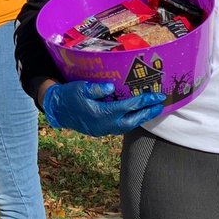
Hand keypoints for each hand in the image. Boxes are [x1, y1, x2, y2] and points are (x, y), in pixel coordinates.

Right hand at [42, 80, 165, 135]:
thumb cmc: (69, 96)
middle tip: (161, 105)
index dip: (144, 101)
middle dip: (148, 113)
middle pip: (132, 121)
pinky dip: (131, 121)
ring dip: (141, 118)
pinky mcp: (100, 131)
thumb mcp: (80, 88)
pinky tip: (136, 115)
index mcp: (101, 113)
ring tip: (152, 110)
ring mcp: (103, 130)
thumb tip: (111, 87)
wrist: (56, 109)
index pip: (128, 107)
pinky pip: (120, 127)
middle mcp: (104, 124)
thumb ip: (96, 89)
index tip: (157, 95)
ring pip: (127, 126)